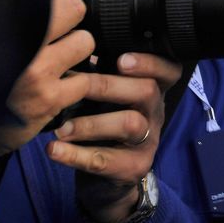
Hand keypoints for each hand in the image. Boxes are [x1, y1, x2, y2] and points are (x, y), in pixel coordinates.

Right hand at [0, 0, 93, 156]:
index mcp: (1, 19)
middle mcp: (16, 40)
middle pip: (72, 7)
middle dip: (68, 17)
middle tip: (54, 29)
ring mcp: (33, 71)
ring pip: (84, 41)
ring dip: (76, 49)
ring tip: (56, 57)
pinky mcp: (48, 98)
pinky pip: (85, 77)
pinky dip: (76, 81)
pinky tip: (58, 82)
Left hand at [47, 52, 182, 222]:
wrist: (107, 179)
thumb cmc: (103, 125)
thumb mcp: (107, 98)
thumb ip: (101, 74)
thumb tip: (73, 44)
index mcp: (152, 90)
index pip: (168, 70)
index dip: (150, 62)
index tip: (121, 59)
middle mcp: (156, 113)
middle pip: (147, 91)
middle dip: (109, 86)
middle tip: (77, 85)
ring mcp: (149, 141)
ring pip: (130, 124)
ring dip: (90, 124)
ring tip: (60, 128)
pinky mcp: (134, 167)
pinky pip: (107, 160)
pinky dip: (76, 155)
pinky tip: (54, 149)